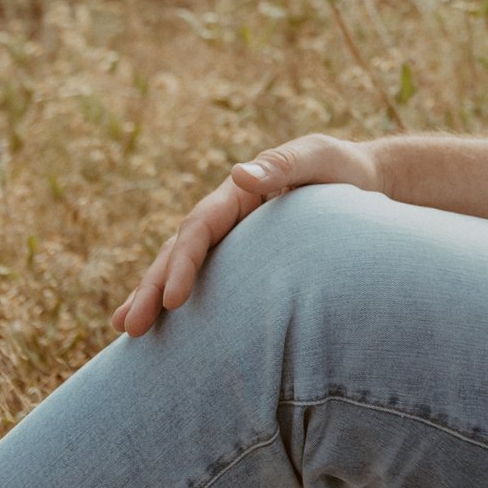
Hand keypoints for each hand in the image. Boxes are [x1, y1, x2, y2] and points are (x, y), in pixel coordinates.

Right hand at [111, 133, 382, 335]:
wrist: (363, 178)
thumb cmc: (340, 167)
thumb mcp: (319, 158)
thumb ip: (284, 165)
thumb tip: (240, 173)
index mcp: (239, 193)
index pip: (200, 228)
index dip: (184, 263)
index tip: (173, 301)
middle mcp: (226, 215)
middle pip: (179, 250)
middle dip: (151, 287)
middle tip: (130, 327)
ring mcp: (231, 237)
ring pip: (181, 265)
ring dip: (152, 295)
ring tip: (125, 329)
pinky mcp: (241, 256)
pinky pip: (205, 277)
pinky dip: (176, 296)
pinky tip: (161, 327)